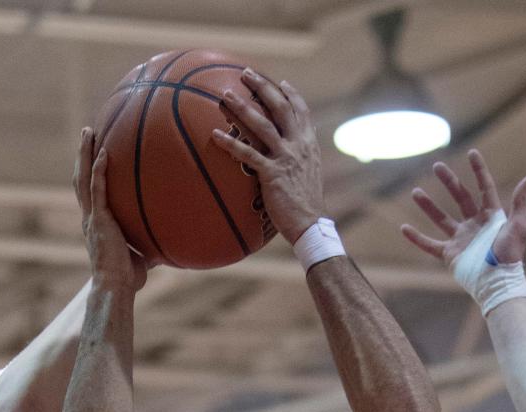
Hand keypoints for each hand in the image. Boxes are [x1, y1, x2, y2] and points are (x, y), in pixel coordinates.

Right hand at [74, 126, 147, 292]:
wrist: (116, 287)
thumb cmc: (128, 278)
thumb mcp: (142, 255)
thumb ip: (150, 243)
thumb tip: (170, 241)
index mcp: (97, 224)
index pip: (90, 194)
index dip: (90, 173)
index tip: (93, 155)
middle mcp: (90, 218)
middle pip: (81, 179)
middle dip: (82, 156)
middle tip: (86, 134)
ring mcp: (92, 218)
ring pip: (83, 178)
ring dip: (85, 154)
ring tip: (87, 132)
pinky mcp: (98, 220)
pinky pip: (97, 188)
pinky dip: (99, 170)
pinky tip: (104, 152)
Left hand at [212, 69, 322, 245]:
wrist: (310, 224)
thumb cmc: (306, 204)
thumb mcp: (308, 174)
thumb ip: (300, 159)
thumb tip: (289, 155)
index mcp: (308, 144)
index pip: (302, 111)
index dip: (291, 95)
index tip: (281, 82)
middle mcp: (298, 145)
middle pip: (280, 108)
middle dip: (263, 87)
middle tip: (246, 73)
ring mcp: (285, 158)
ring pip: (262, 125)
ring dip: (243, 108)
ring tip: (225, 96)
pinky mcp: (272, 174)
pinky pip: (248, 154)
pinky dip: (231, 144)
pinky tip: (215, 135)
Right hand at [401, 149, 525, 268]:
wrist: (497, 282)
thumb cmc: (510, 256)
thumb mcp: (517, 226)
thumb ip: (519, 202)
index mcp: (491, 216)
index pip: (484, 188)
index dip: (479, 170)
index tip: (472, 153)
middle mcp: (474, 225)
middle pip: (460, 197)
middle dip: (449, 181)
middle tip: (437, 166)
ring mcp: (460, 239)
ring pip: (441, 218)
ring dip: (428, 206)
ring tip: (415, 192)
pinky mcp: (450, 254)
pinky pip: (430, 245)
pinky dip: (417, 238)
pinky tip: (404, 228)